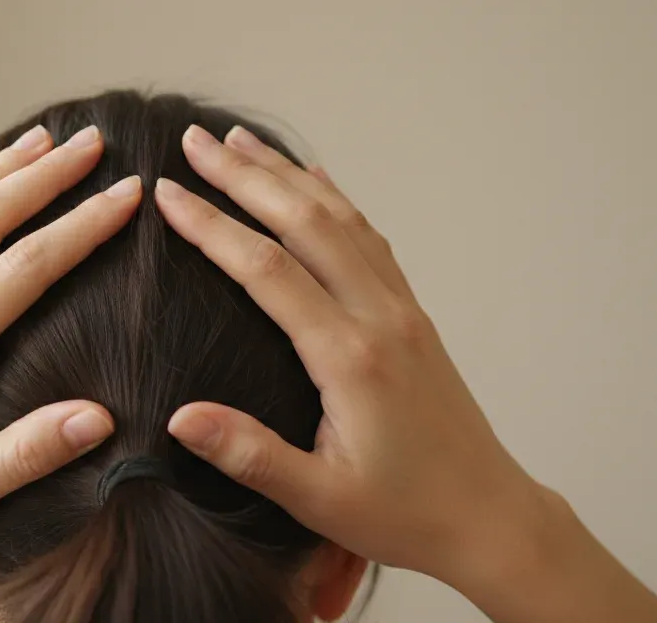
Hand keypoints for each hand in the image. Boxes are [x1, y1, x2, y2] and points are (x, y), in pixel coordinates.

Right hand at [156, 125, 656, 622]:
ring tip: (240, 141)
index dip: (212, 226)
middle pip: (305, 223)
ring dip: (287, 174)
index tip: (167, 193)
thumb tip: (178, 419)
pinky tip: (316, 179)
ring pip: (340, 219)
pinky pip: (369, 238)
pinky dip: (336, 199)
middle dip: (244, 176)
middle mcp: (379, 318)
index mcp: (350, 358)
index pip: (267, 271)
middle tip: (193, 139)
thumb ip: (249, 455)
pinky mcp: (412, 315)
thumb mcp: (319, 499)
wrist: (489, 518)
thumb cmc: (405, 514)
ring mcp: (401, 310)